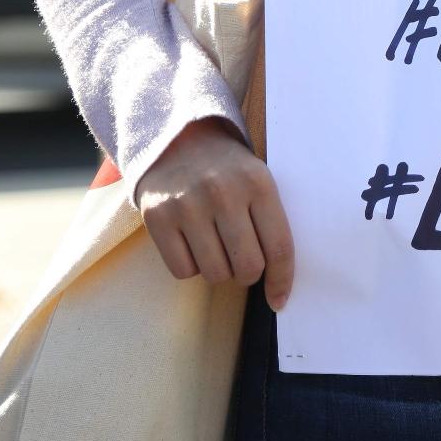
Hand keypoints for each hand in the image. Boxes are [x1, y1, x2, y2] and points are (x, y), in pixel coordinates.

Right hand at [135, 115, 293, 310]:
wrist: (178, 139)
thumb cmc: (227, 169)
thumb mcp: (257, 180)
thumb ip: (270, 222)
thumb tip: (279, 284)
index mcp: (258, 183)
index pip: (279, 247)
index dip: (282, 280)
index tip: (279, 300)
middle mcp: (224, 192)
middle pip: (247, 266)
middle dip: (248, 273)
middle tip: (242, 258)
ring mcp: (188, 205)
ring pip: (215, 274)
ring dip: (219, 269)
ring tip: (215, 243)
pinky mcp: (158, 217)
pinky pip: (183, 272)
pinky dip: (191, 266)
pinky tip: (192, 241)